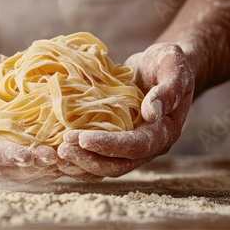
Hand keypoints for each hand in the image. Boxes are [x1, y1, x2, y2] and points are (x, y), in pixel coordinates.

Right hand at [0, 42, 61, 182]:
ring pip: (18, 166)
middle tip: (53, 159)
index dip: (4, 156)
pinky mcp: (10, 139)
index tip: (27, 157)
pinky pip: (28, 154)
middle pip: (3, 165)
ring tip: (64, 161)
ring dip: (41, 166)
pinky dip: (45, 157)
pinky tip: (64, 154)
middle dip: (29, 165)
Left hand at [58, 43, 194, 177]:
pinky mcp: (117, 141)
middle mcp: (148, 147)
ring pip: (105, 167)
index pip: (135, 147)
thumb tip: (152, 113)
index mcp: (164, 132)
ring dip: (80, 164)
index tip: (81, 138)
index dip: (108, 146)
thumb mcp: (173, 67)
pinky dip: (79, 157)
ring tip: (55, 154)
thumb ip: (168, 89)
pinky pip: (97, 156)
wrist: (162, 67)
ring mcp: (132, 147)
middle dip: (88, 159)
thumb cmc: (169, 63)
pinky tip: (58, 149)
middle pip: (117, 165)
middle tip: (61, 149)